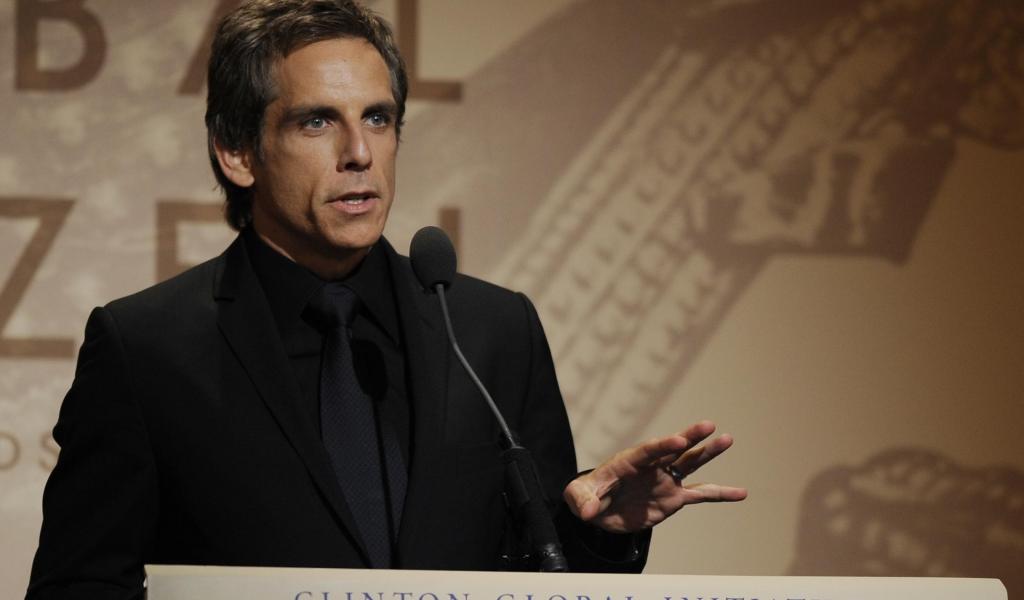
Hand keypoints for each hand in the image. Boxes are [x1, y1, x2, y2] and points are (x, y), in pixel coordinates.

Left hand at [563, 420, 746, 532]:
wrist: (600, 509)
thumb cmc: (587, 496)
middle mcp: (651, 466)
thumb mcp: (577, 497)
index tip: (679, 440)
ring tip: (728, 439)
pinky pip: (701, 494)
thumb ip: (582, 500)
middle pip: (673, 449)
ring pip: (690, 464)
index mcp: (628, 461)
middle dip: (690, 437)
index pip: (647, 450)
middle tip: (709, 426)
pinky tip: (741, 493)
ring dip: (708, 452)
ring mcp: (665, 479)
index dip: (662, 445)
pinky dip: (721, 494)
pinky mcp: (674, 497)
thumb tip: (587, 512)